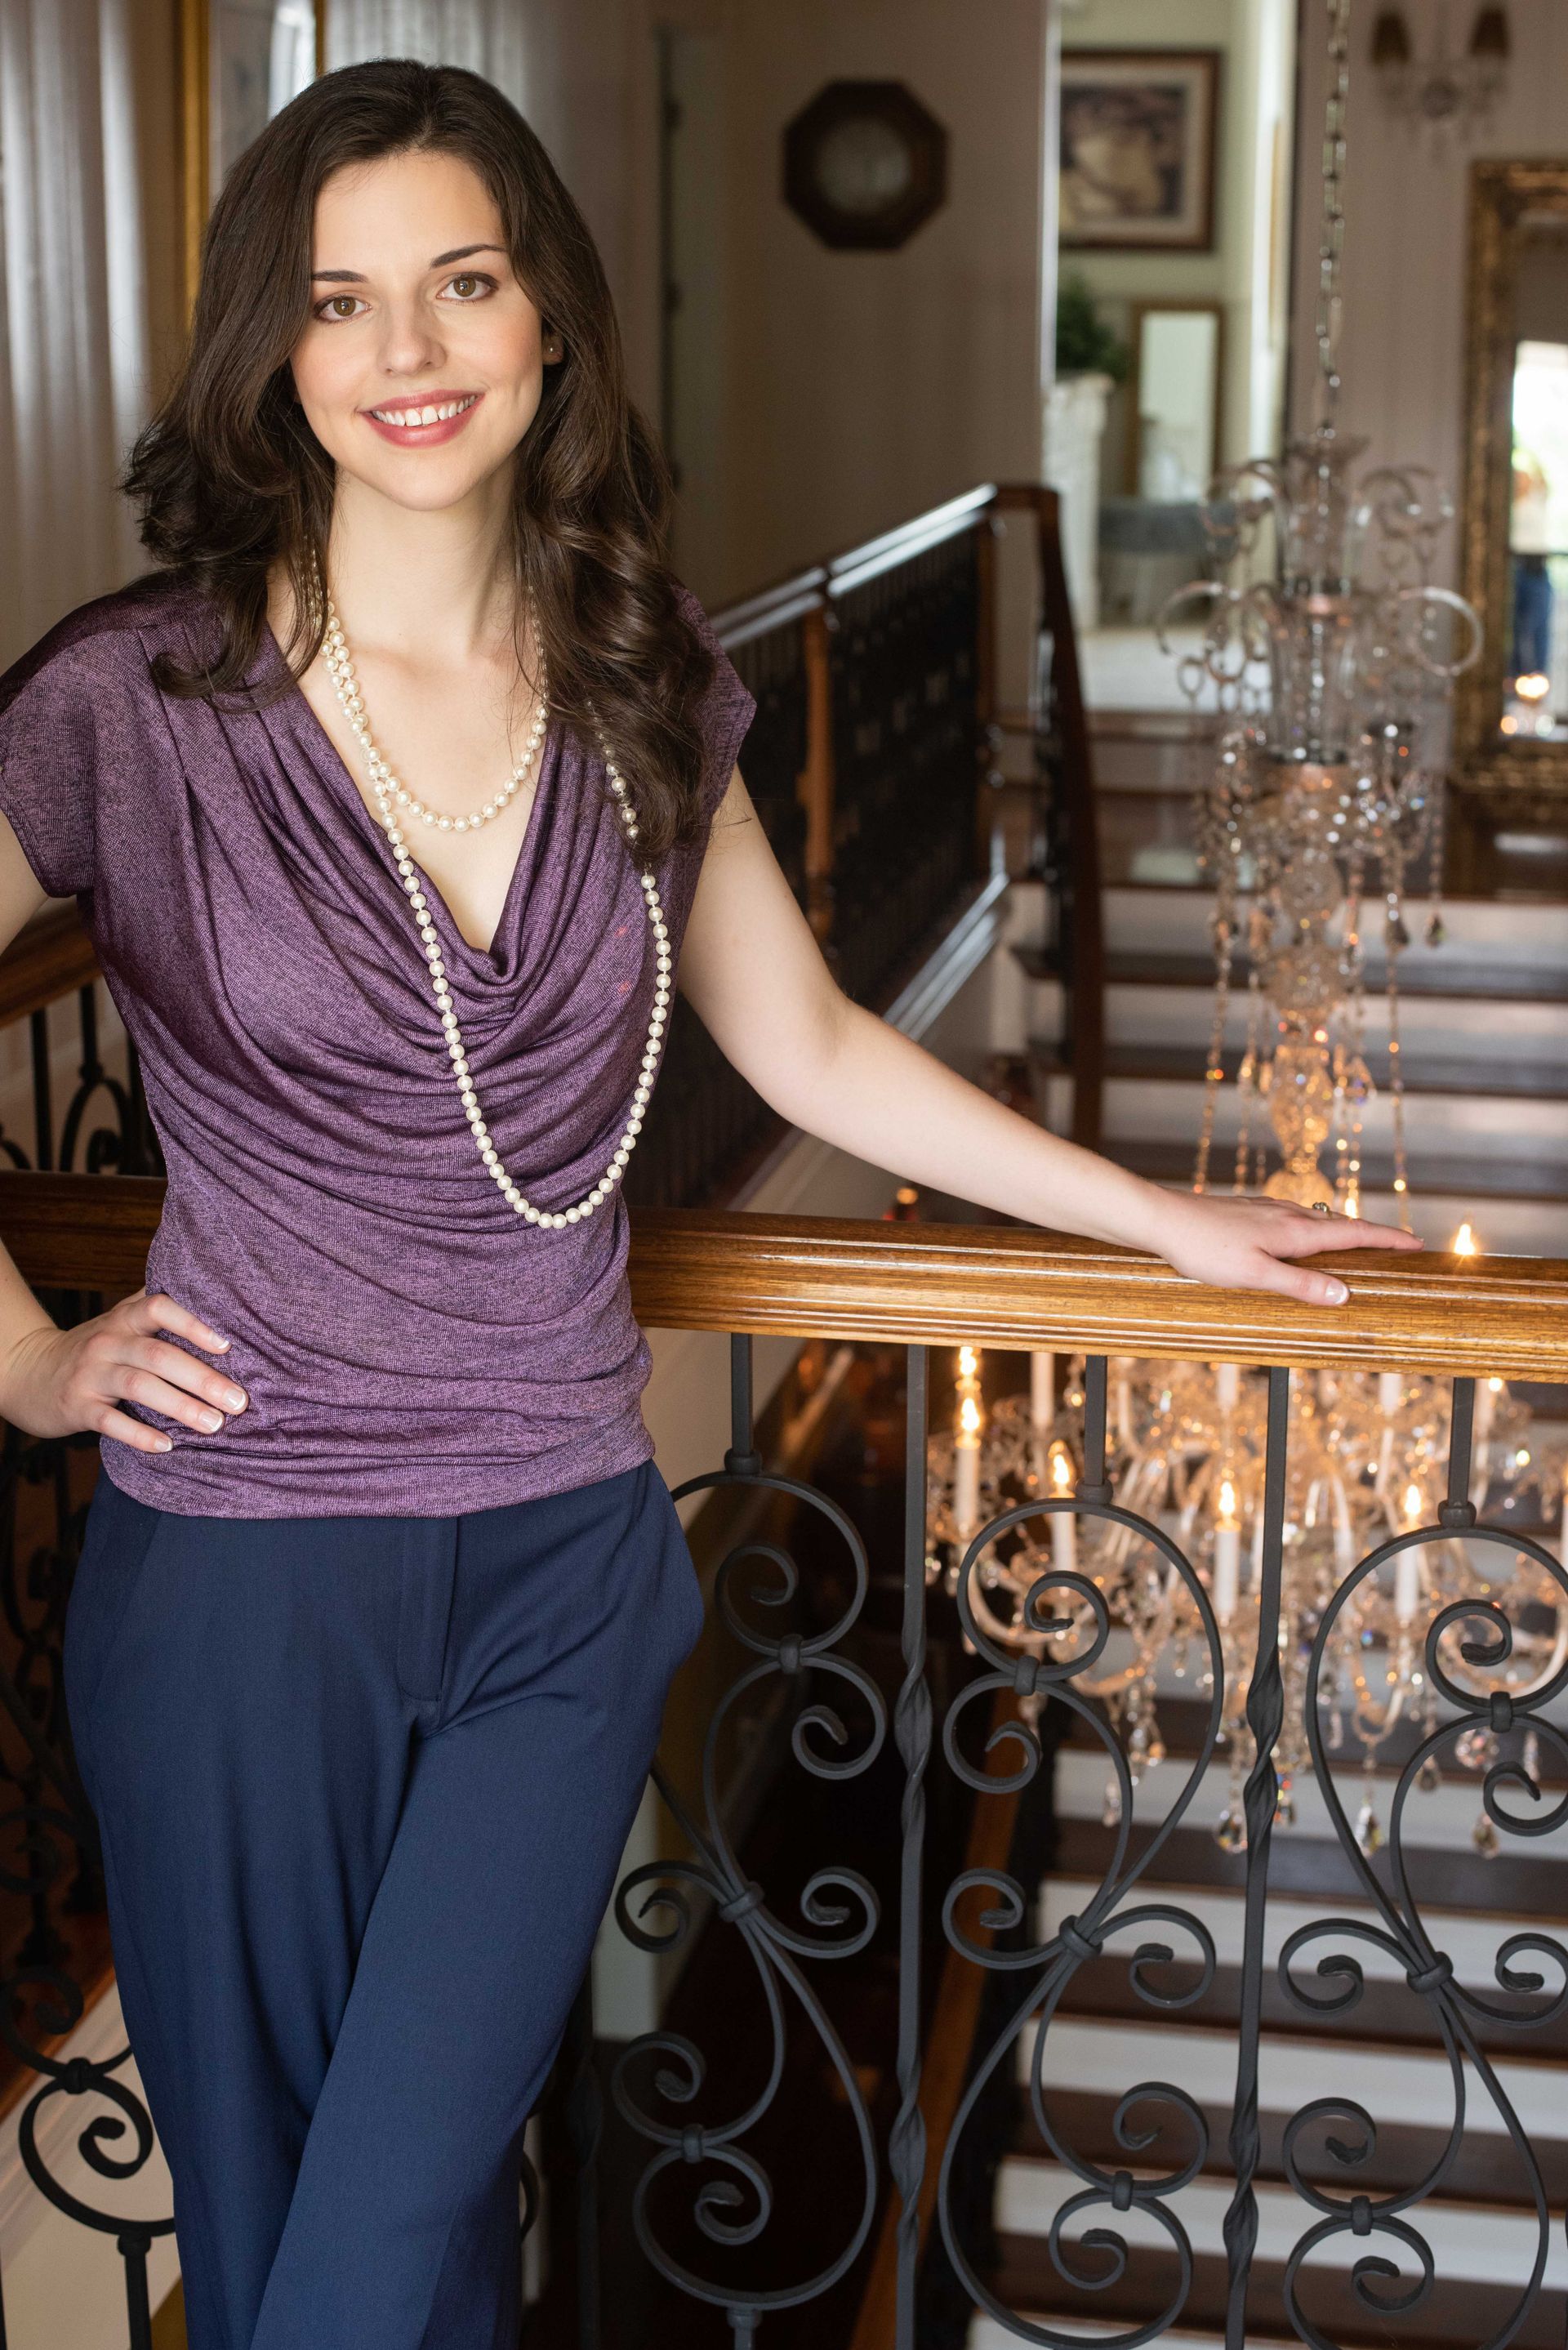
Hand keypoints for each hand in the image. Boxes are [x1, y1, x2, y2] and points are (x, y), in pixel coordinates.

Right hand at [0, 1289, 247, 1454]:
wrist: (32, 1372)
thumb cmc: (97, 1348)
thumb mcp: (121, 1321)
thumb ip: (159, 1308)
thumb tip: (218, 1297)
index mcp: (124, 1318)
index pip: (159, 1307)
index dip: (194, 1324)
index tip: (228, 1346)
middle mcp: (108, 1342)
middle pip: (158, 1354)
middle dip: (202, 1378)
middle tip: (238, 1401)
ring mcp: (91, 1375)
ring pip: (139, 1386)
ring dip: (181, 1406)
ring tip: (215, 1424)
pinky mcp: (78, 1408)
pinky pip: (110, 1422)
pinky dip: (140, 1435)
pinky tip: (167, 1446)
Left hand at [1146, 1192, 1423, 1306]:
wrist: (1162, 1220)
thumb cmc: (1205, 1249)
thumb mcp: (1255, 1275)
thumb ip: (1300, 1285)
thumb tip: (1344, 1294)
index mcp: (1296, 1231)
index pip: (1355, 1233)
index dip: (1388, 1239)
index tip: (1417, 1243)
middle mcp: (1288, 1215)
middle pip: (1342, 1225)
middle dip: (1373, 1236)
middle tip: (1400, 1246)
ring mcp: (1269, 1210)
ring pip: (1318, 1221)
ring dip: (1344, 1232)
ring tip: (1360, 1246)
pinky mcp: (1250, 1212)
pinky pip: (1295, 1221)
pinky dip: (1314, 1231)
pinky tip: (1302, 1240)